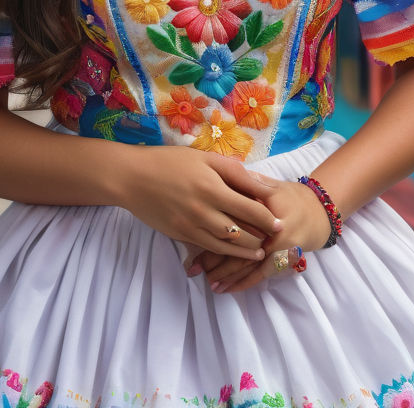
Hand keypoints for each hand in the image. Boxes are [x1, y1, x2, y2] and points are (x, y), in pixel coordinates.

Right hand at [119, 146, 282, 258]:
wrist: (132, 177)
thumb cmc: (170, 161)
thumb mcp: (204, 157)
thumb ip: (234, 171)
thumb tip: (261, 182)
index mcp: (213, 188)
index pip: (250, 208)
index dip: (268, 219)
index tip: (281, 224)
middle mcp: (204, 211)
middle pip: (241, 231)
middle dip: (261, 238)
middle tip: (274, 241)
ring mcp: (191, 226)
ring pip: (226, 245)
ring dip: (245, 252)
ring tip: (259, 253)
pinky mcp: (180, 235)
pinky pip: (207, 248)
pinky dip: (223, 254)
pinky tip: (232, 255)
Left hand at [185, 176, 330, 292]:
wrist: (318, 214)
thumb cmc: (291, 197)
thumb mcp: (271, 186)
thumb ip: (249, 183)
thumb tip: (224, 174)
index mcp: (268, 213)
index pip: (239, 223)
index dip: (215, 231)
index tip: (194, 238)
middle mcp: (274, 235)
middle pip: (241, 249)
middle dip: (217, 261)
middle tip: (194, 268)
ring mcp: (278, 251)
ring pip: (249, 266)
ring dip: (228, 276)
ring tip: (208, 283)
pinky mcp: (281, 262)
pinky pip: (261, 275)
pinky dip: (243, 283)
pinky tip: (227, 289)